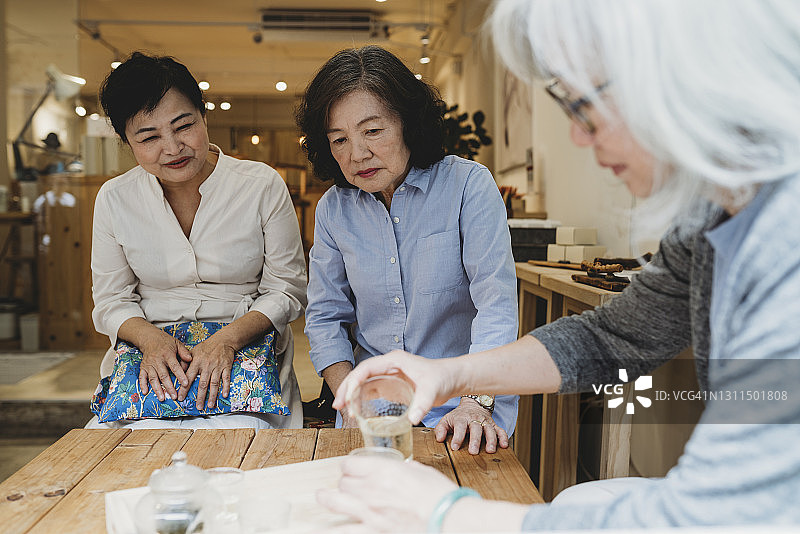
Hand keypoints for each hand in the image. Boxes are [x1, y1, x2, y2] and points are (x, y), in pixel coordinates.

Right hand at [138, 329, 191, 401]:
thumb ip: (184, 352)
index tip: (185, 384)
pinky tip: (145, 392)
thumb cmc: (166, 342)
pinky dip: (142, 384)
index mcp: (167, 354)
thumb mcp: (177, 343)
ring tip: (162, 398)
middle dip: (169, 387)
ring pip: (153, 378)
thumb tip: (191, 360)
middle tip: (174, 396)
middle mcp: (157, 360)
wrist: (150, 338)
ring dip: (157, 389)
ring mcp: (149, 364)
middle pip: (163, 375)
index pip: (175, 367)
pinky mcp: (143, 367)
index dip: (180, 375)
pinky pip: (142, 377)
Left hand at [183, 334, 235, 408]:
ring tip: (210, 405)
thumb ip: (185, 361)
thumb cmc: (206, 347)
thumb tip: (177, 371)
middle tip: (198, 407)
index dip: (184, 388)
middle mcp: (206, 365)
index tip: (180, 398)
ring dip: (212, 395)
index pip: (188, 377)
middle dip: (200, 396)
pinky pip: (226, 378)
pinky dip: (226, 387)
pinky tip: (224, 395)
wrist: (223, 340)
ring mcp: (217, 367)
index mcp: (196, 362)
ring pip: (214, 383)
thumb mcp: (193, 351)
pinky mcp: (226, 367)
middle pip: (203, 383)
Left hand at [318, 457, 457, 531]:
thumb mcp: (422, 472)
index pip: (351, 464)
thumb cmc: (440, 495)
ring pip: (337, 501)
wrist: (449, 518)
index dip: (349, 466)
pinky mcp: (374, 530)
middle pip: (344, 482)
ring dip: (327, 498)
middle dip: (345, 482)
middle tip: (347, 484)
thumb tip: (403, 470)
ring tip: (321, 497)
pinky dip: (335, 529)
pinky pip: (347, 530)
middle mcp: (372, 488)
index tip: (350, 468)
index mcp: (384, 470)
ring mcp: (371, 511)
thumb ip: (406, 470)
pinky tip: (324, 528)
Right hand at [333, 351, 458, 425]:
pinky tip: (357, 411)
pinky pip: (371, 390)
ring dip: (352, 394)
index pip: (366, 368)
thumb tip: (412, 420)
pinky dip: (361, 399)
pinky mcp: (392, 385)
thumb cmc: (442, 378)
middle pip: (360, 374)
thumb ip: (422, 404)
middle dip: (347, 388)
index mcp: (394, 360)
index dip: (353, 381)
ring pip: (363, 383)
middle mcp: (388, 365)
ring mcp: (389, 374)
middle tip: (338, 405)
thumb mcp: (432, 391)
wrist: (452, 378)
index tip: (346, 396)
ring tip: (344, 410)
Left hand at [435, 398, 508, 453]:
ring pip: (489, 430)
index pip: (460, 426)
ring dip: (491, 440)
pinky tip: (504, 445)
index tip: (455, 447)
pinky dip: (503, 437)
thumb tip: (439, 439)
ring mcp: (485, 422)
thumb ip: (441, 429)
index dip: (457, 437)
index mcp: (462, 418)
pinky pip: (500, 430)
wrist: (473, 404)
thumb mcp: (446, 420)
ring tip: (490, 450)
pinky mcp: (494, 425)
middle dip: (475, 440)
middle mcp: (474, 419)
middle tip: (473, 452)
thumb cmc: (458, 416)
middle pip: (476, 428)